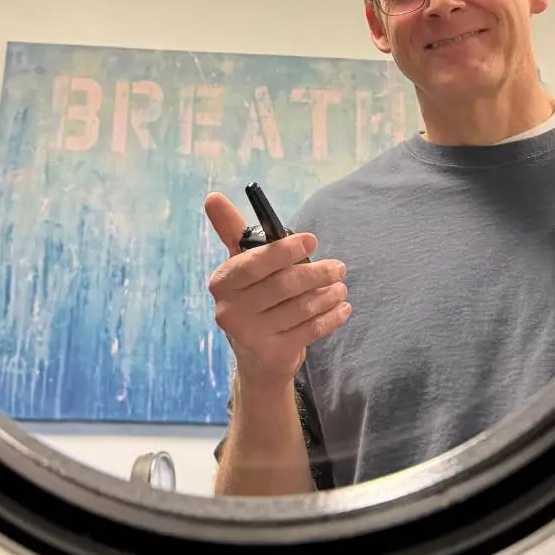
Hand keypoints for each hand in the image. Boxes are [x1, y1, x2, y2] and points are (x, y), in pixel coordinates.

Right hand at [204, 192, 350, 393]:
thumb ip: (232, 231)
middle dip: (317, 273)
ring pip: (301, 308)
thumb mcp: (241, 265)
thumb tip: (212, 196)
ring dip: (328, 294)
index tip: (312, 239)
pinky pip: (311, 330)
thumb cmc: (253, 297)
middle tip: (339, 267)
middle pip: (283, 285)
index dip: (284, 250)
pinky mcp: (273, 354)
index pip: (254, 263)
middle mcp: (231, 310)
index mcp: (223, 282)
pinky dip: (331, 317)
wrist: (256, 357)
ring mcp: (251, 335)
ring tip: (340, 286)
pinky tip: (342, 308)